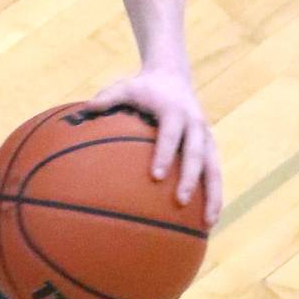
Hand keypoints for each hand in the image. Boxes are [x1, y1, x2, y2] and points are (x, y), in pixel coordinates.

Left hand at [83, 71, 222, 225]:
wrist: (173, 75)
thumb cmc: (143, 86)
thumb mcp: (124, 87)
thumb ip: (107, 98)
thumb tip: (84, 110)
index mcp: (174, 111)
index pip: (171, 135)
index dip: (165, 154)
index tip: (156, 176)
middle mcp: (195, 123)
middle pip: (196, 154)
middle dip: (190, 179)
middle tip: (180, 201)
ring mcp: (206, 135)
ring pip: (213, 168)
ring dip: (213, 194)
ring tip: (208, 223)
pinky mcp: (210, 145)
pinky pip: (215, 172)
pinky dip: (214, 194)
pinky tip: (208, 219)